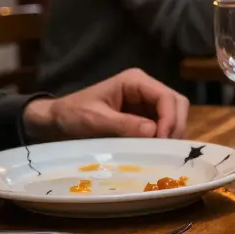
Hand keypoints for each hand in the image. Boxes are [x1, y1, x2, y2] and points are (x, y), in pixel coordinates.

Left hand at [22, 69, 189, 142]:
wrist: (57, 120)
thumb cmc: (73, 114)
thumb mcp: (95, 120)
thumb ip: (124, 124)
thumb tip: (153, 132)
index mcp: (135, 81)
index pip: (166, 97)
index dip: (170, 119)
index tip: (163, 141)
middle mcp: (145, 88)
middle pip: (177, 103)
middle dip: (175, 126)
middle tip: (167, 150)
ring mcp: (146, 102)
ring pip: (174, 114)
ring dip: (172, 133)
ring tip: (162, 152)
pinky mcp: (144, 115)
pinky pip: (163, 124)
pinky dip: (164, 137)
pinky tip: (157, 150)